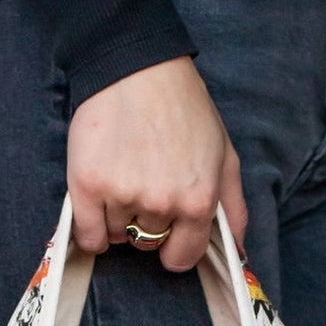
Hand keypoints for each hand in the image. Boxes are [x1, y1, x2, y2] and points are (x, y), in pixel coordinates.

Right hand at [66, 56, 247, 271]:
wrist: (136, 67)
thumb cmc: (184, 108)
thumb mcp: (224, 155)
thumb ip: (233, 209)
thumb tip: (237, 254)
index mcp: (198, 201)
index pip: (181, 258)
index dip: (175, 245)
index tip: (169, 228)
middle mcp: (161, 204)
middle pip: (147, 244)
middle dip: (147, 223)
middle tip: (145, 183)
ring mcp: (122, 195)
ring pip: (118, 236)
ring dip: (119, 217)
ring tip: (123, 175)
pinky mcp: (87, 185)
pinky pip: (88, 235)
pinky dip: (91, 228)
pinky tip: (99, 202)